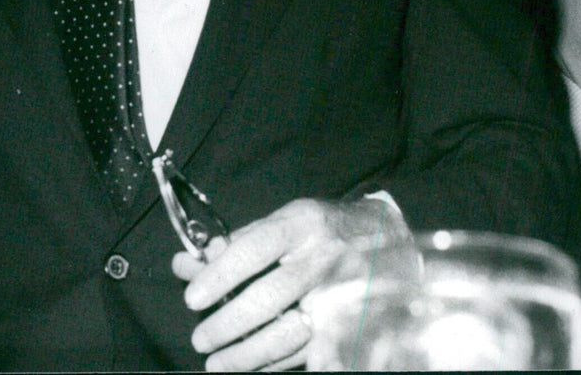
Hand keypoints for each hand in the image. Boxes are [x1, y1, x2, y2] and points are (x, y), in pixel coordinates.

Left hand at [172, 195, 410, 371]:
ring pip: (288, 334)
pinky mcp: (351, 327)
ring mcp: (341, 296)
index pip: (254, 249)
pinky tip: (254, 368)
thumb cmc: (327, 229)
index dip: (220, 275)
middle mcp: (324, 258)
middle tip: (201, 337)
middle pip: (270, 297)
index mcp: (304, 224)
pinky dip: (275, 366)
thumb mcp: (287, 220)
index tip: (193, 296)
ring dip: (247, 354)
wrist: (391, 241)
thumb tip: (189, 263)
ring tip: (217, 363)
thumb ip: (240, 242)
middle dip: (229, 323)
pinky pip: (309, 355)